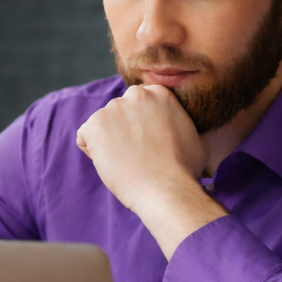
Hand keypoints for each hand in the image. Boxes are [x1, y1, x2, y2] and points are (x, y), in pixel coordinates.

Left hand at [76, 85, 225, 257]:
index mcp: (159, 92)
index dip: (141, 125)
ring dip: (109, 141)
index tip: (149, 142)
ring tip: (126, 162)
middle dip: (124, 130)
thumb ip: (182, 124)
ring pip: (102, 125)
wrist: (166, 189)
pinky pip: (85, 137)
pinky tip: (111, 163)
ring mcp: (112, 109)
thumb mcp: (196, 137)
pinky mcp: (94, 126)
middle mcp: (135, 94)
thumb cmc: (184, 169)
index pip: (138, 104)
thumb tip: (181, 128)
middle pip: (120, 112)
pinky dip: (92, 151)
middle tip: (136, 154)